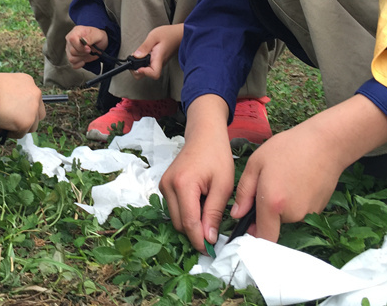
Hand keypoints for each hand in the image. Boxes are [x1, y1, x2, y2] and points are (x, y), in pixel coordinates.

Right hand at [0, 73, 45, 138]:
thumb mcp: (2, 85)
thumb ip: (9, 94)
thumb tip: (6, 108)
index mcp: (28, 82)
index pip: (32, 99)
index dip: (21, 108)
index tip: (10, 112)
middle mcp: (35, 93)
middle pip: (38, 112)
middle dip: (26, 119)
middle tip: (10, 121)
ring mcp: (33, 108)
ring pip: (31, 125)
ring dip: (18, 127)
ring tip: (1, 126)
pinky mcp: (27, 121)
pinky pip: (21, 133)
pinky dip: (11, 133)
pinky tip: (0, 128)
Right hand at [65, 25, 107, 67]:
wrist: (99, 42)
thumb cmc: (97, 36)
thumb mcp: (97, 35)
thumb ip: (90, 38)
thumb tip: (84, 41)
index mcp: (75, 32)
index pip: (72, 39)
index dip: (80, 46)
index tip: (88, 48)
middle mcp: (70, 41)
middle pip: (72, 51)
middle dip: (83, 53)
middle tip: (89, 50)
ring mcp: (69, 49)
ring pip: (71, 58)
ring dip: (81, 58)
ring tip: (87, 54)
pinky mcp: (71, 57)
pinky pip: (72, 64)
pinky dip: (79, 64)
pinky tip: (84, 60)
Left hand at [131, 24, 182, 79]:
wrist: (179, 34)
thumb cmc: (169, 34)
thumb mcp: (154, 36)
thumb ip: (145, 46)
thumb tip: (136, 55)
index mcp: (159, 58)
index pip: (154, 73)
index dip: (145, 73)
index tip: (138, 67)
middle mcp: (160, 63)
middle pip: (149, 75)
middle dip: (137, 71)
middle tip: (133, 61)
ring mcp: (160, 63)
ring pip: (148, 71)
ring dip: (139, 66)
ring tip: (136, 56)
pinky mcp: (159, 61)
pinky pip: (150, 66)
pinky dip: (143, 63)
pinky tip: (141, 55)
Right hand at [159, 95, 233, 252]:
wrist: (204, 135)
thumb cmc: (217, 156)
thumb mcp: (223, 185)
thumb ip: (214, 213)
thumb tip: (209, 238)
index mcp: (183, 185)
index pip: (189, 222)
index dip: (200, 240)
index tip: (212, 250)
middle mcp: (168, 186)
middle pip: (179, 223)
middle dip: (196, 232)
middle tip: (215, 234)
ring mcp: (163, 185)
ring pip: (176, 218)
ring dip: (192, 222)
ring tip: (210, 212)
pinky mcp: (164, 185)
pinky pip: (175, 208)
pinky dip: (187, 212)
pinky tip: (201, 203)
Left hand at [233, 94, 386, 241]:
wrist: (325, 144)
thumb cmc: (288, 148)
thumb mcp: (256, 163)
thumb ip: (243, 192)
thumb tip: (237, 214)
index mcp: (272, 203)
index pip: (263, 237)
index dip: (253, 234)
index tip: (248, 223)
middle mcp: (292, 214)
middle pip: (273, 224)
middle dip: (266, 210)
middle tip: (268, 183)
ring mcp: (308, 213)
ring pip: (286, 216)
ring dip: (281, 204)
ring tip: (284, 177)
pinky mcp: (319, 209)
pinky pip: (299, 211)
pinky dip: (295, 200)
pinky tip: (297, 180)